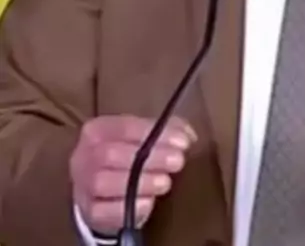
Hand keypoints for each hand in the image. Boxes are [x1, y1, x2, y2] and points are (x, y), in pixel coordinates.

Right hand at [70, 114, 196, 235]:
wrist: (96, 189)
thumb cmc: (123, 156)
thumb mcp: (140, 137)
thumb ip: (165, 131)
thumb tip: (188, 135)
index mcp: (96, 129)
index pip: (125, 126)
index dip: (154, 133)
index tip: (182, 141)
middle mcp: (83, 155)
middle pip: (112, 153)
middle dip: (150, 157)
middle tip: (178, 161)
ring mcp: (82, 184)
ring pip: (105, 182)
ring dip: (140, 181)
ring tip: (166, 182)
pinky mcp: (87, 211)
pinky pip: (104, 210)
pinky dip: (127, 206)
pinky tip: (148, 202)